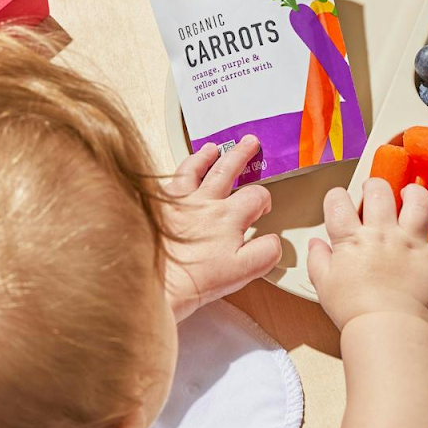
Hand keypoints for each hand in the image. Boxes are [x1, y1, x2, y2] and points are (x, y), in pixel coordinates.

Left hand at [161, 136, 281, 320]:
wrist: (154, 283)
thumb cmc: (193, 280)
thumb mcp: (242, 272)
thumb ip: (265, 253)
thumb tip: (273, 240)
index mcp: (228, 216)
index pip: (256, 196)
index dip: (264, 200)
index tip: (262, 207)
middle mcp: (203, 202)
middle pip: (227, 169)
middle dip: (241, 154)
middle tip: (249, 143)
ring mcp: (178, 201)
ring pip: (194, 168)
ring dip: (206, 156)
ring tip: (212, 149)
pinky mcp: (156, 206)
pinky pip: (168, 181)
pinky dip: (175, 173)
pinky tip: (178, 173)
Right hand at [307, 180, 427, 329]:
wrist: (387, 328)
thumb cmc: (354, 310)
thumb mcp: (324, 285)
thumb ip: (318, 260)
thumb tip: (316, 244)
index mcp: (352, 239)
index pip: (338, 202)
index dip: (336, 196)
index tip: (339, 201)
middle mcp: (383, 234)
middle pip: (379, 191)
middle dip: (374, 186)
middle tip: (374, 191)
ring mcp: (412, 243)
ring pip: (419, 201)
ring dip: (414, 194)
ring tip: (410, 195)